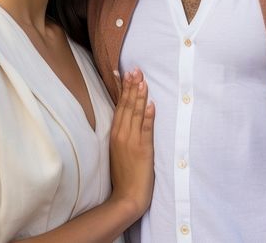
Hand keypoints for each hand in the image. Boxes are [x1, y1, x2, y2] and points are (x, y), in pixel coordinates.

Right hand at [108, 68, 154, 220]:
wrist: (127, 196)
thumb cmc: (123, 175)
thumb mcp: (118, 150)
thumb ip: (122, 133)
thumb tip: (127, 116)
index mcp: (115, 134)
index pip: (119, 106)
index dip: (123, 89)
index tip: (125, 73)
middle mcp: (121, 135)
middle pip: (127, 106)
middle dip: (132, 87)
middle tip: (135, 70)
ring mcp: (132, 141)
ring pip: (136, 114)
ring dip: (140, 96)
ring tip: (142, 80)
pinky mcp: (143, 149)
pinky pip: (146, 129)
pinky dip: (148, 116)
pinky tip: (151, 104)